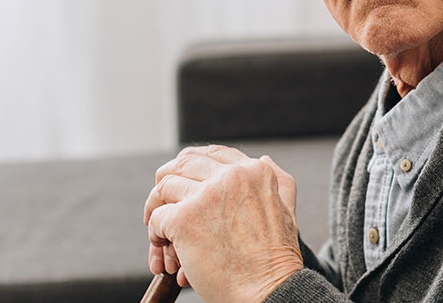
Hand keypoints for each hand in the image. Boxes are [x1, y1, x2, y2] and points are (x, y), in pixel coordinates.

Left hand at [143, 145, 303, 302]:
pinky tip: (167, 255)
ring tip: (162, 238)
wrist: (269, 290)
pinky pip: (156, 218)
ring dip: (157, 212)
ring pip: (164, 189)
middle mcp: (231, 176)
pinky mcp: (185, 219)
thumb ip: (277, 180)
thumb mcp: (287, 209)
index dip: (192, 165)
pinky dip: (155, 238)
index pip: (213, 153)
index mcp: (255, 171)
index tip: (182, 181)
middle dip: (167, 182)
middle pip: (183, 163)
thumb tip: (263, 158)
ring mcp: (206, 196)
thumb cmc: (277, 259)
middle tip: (161, 204)